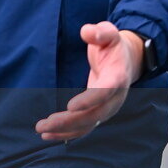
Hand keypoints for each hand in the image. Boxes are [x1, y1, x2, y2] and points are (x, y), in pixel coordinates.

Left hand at [35, 22, 143, 141]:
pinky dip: (68, 133)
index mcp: (117, 77)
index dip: (89, 100)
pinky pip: (84, 127)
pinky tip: (49, 135)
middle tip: (46, 123)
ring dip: (65, 130)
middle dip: (71, 121)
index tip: (70, 106)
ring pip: (88, 124)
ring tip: (42, 130)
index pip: (105, 92)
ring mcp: (107, 108)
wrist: (125, 59)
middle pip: (94, 114)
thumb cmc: (112, 45)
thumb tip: (87, 32)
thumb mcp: (108, 33)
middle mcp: (115, 98)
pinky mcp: (98, 112)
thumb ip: (100, 32)